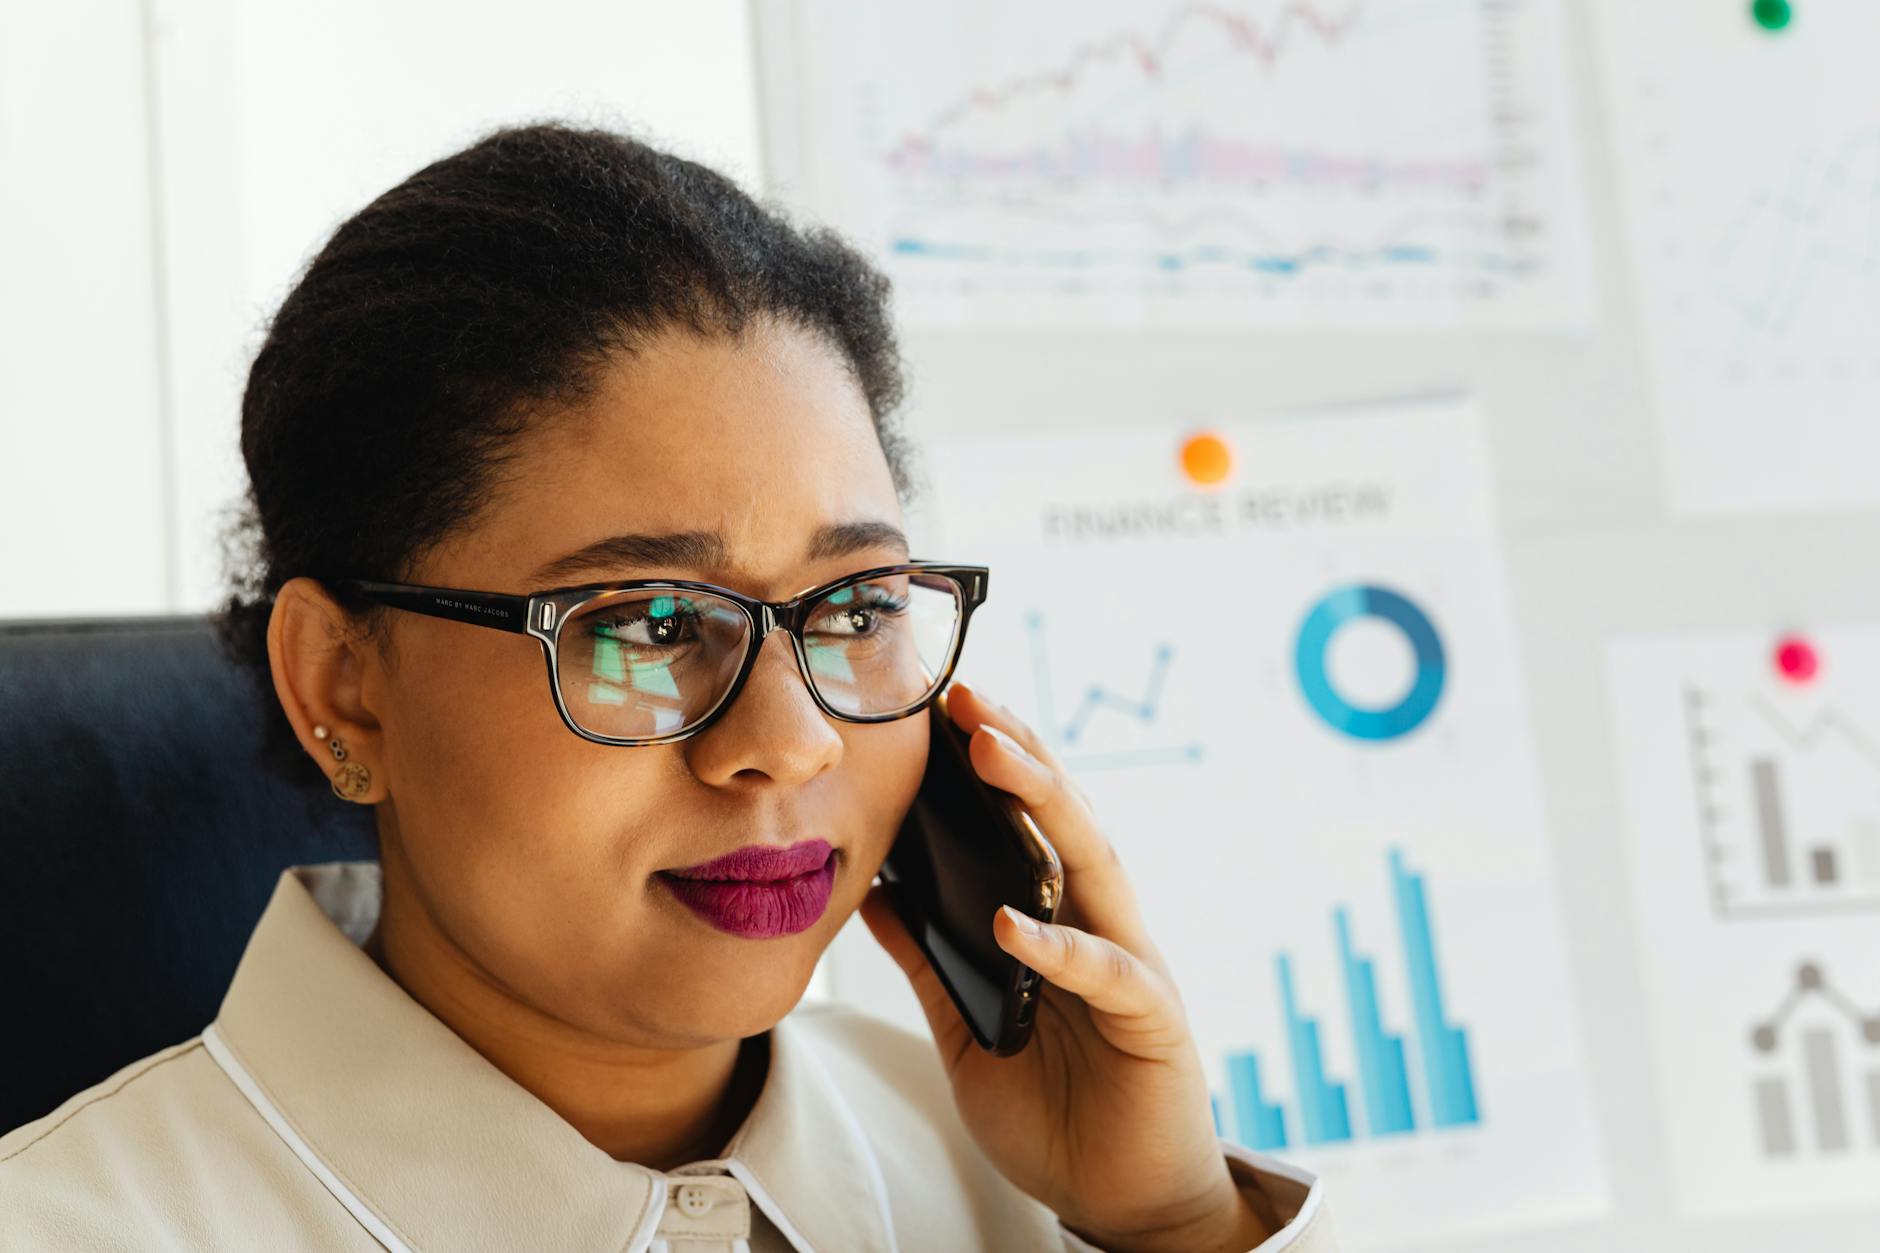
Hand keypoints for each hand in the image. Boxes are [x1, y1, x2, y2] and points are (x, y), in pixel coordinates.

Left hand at [859, 681, 1280, 1252]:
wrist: (1122, 1198)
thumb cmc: (1053, 1105)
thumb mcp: (966, 1023)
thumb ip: (929, 956)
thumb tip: (874, 890)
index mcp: (1058, 916)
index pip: (1026, 820)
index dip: (988, 761)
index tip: (935, 707)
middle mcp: (1099, 922)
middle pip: (1062, 816)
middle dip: (1015, 749)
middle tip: (963, 697)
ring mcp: (1131, 963)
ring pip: (1094, 864)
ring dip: (1046, 804)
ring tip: (994, 755)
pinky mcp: (1152, 1019)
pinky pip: (1107, 972)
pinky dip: (1061, 946)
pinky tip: (1014, 922)